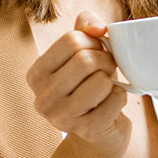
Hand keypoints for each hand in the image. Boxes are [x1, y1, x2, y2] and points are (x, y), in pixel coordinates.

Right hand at [25, 11, 129, 151]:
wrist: (99, 130)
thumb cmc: (90, 84)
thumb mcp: (83, 51)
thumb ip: (85, 26)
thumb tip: (97, 27)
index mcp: (36, 74)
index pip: (71, 40)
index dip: (93, 41)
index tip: (96, 52)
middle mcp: (43, 98)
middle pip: (86, 60)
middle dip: (105, 60)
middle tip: (107, 69)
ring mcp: (63, 118)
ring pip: (101, 81)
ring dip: (112, 79)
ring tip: (107, 86)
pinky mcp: (87, 130)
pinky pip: (116, 98)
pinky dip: (121, 96)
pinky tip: (111, 103)